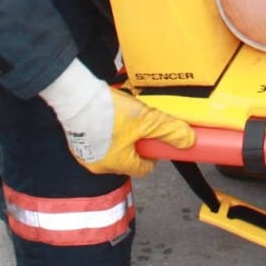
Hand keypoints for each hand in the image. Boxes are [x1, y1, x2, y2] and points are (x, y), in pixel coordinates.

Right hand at [40, 60, 194, 176]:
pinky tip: (109, 115)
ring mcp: (86, 153)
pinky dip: (106, 130)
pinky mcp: (77, 140)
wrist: (76, 96)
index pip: (144, 168)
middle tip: (140, 124)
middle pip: (128, 158)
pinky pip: (98, 139)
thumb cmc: (108, 112)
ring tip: (125, 117)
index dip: (154, 153)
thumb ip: (169, 131)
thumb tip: (189, 141)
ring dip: (122, 135)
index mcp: (117, 165)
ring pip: (113, 148)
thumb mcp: (146, 121)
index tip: (155, 139)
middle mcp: (99, 165)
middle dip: (137, 142)